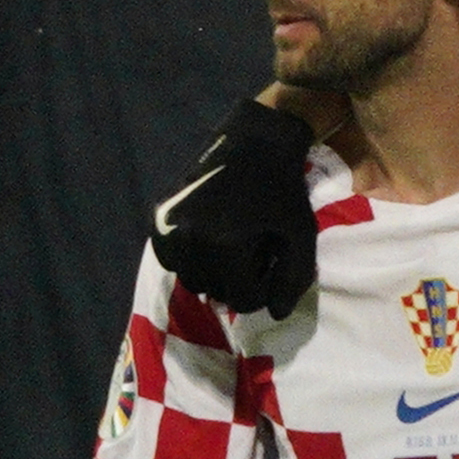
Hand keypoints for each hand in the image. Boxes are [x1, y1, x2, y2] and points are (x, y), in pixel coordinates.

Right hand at [149, 100, 320, 317]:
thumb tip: (275, 315)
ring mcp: (169, 226)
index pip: (241, 300)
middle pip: (214, 292)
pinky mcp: (158, 216)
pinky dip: (188, 258)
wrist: (254, 144)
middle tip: (251, 257)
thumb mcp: (300, 237)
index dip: (261, 292)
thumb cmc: (283, 192)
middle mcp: (190, 238)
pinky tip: (207, 241)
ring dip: (212, 274)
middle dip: (236, 283)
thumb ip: (292, 280)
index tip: (268, 270)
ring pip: (190, 278)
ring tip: (231, 249)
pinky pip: (169, 258)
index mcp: (225, 245)